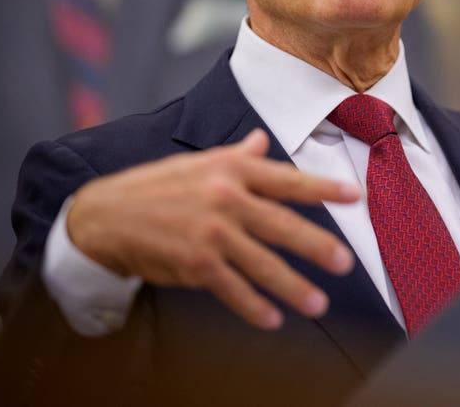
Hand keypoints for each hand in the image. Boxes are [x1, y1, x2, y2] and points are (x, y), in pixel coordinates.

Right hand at [65, 129, 360, 329]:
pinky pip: (232, 288)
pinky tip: (272, 318)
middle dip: (317, 245)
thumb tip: (261, 140)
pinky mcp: (194, 263)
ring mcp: (211, 233)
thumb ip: (237, 156)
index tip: (355, 196)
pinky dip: (253, 306)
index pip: (287, 179)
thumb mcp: (198, 163)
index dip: (323, 188)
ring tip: (318, 303)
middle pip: (282, 224)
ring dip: (293, 286)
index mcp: (232, 170)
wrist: (105, 215)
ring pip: (262, 263)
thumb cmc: (155, 186)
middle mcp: (226, 198)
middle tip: (345, 262)